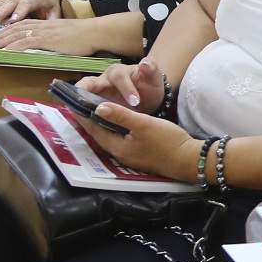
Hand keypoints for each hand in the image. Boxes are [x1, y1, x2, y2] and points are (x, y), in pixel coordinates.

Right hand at [0, 0, 63, 22]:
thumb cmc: (48, 4)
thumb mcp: (55, 11)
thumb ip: (53, 20)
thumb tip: (52, 31)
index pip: (27, 4)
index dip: (20, 11)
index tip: (13, 19)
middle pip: (11, 2)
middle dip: (3, 10)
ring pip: (1, 2)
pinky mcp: (4, 2)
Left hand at [0, 17, 100, 55]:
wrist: (95, 32)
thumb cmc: (87, 36)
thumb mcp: (68, 35)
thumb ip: (58, 38)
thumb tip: (54, 46)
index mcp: (48, 24)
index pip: (25, 24)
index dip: (11, 29)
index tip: (1, 35)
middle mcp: (43, 26)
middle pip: (17, 28)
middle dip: (2, 35)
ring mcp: (44, 32)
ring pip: (18, 34)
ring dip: (3, 41)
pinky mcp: (46, 39)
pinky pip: (25, 42)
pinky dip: (13, 46)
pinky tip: (5, 51)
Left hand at [77, 102, 201, 182]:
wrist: (188, 160)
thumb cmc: (167, 141)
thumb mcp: (144, 124)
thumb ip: (121, 116)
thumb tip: (98, 107)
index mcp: (117, 146)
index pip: (93, 128)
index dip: (82, 114)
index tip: (72, 101)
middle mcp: (119, 152)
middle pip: (99, 133)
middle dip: (89, 118)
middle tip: (81, 102)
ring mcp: (129, 154)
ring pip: (109, 136)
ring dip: (102, 123)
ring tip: (95, 108)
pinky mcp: (139, 153)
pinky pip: (120, 138)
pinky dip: (114, 127)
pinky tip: (118, 121)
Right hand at [78, 58, 164, 111]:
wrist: (148, 101)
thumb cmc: (148, 86)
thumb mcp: (153, 77)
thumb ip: (151, 69)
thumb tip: (145, 63)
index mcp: (118, 72)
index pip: (118, 77)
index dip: (125, 88)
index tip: (135, 101)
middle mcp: (103, 81)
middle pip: (89, 83)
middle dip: (83, 89)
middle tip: (81, 99)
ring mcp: (96, 95)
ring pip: (83, 96)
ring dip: (79, 104)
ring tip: (77, 115)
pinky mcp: (94, 107)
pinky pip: (85, 110)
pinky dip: (82, 115)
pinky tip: (83, 124)